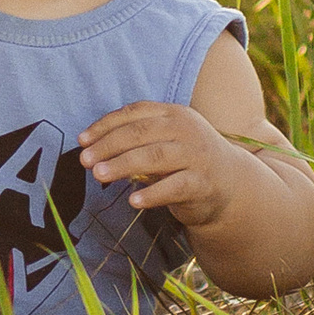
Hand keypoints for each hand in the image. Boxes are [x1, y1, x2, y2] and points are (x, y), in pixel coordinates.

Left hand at [77, 100, 251, 230]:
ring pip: (154, 157)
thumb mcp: (164, 138)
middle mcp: (186, 130)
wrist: (231, 182)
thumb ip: (135, 137)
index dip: (105, 125)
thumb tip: (91, 146)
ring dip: (123, 165)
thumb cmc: (185, 157)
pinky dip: (152, 193)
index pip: (134, 113)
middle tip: (84, 160)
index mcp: (173, 113)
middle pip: (140, 133)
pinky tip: (132, 201)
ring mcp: (196, 156)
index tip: (82, 140)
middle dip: (108, 146)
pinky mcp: (203, 183)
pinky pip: (174, 187)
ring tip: (99, 175)